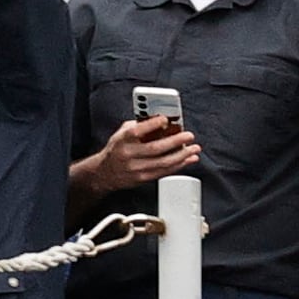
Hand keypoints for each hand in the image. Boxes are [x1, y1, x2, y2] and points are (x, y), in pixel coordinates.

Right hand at [67, 115, 200, 201]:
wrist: (104, 173)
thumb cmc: (117, 150)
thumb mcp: (122, 133)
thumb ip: (139, 126)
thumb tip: (161, 121)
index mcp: (123, 140)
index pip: (138, 131)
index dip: (153, 124)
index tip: (166, 119)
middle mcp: (128, 154)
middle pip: (155, 148)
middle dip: (175, 141)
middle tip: (188, 136)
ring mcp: (136, 168)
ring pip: (163, 162)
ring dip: (182, 156)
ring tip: (194, 149)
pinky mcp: (143, 178)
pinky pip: (164, 172)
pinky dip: (179, 166)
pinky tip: (188, 160)